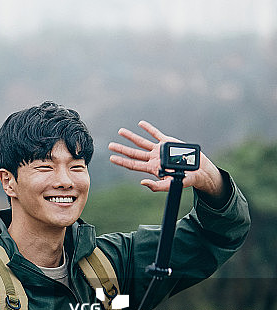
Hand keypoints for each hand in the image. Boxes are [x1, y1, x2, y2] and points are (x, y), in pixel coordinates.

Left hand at [108, 120, 225, 196]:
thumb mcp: (171, 184)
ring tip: (120, 131)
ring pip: (142, 142)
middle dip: (122, 149)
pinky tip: (140, 123)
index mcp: (152, 168)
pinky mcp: (168, 142)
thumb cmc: (185, 179)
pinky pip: (156, 133)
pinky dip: (148, 128)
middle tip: (110, 146)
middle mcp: (153, 158)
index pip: (133, 164)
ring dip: (131, 137)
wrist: (199, 171)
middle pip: (134, 152)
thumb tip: (142, 183)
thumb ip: (157, 186)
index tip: (111, 158)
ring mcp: (159, 149)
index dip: (122, 161)